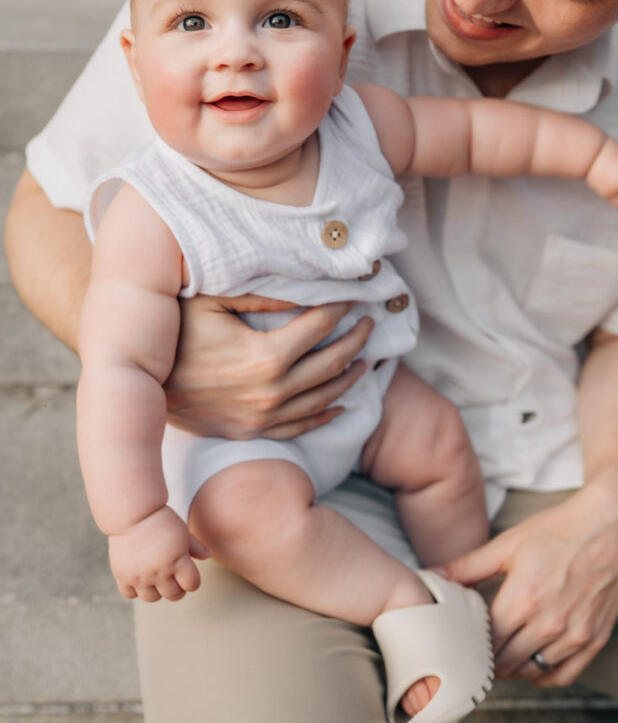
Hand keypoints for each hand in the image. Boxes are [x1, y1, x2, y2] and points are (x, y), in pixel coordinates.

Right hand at [108, 505, 211, 601]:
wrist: (133, 512)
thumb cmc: (161, 519)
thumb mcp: (182, 531)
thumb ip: (196, 546)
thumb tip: (210, 555)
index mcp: (177, 560)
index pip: (192, 584)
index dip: (193, 581)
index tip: (189, 575)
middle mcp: (159, 571)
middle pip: (173, 595)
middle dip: (178, 588)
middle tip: (175, 578)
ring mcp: (140, 576)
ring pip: (152, 598)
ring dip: (157, 591)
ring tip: (157, 578)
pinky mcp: (122, 575)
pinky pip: (130, 594)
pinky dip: (136, 589)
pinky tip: (140, 577)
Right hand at [165, 295, 372, 439]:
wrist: (142, 388)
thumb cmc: (174, 335)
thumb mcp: (212, 302)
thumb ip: (262, 296)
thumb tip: (305, 289)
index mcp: (265, 356)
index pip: (319, 326)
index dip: (340, 307)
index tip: (352, 294)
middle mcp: (272, 392)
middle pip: (332, 363)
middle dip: (356, 339)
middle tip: (370, 322)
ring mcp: (264, 418)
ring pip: (324, 397)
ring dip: (349, 375)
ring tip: (364, 357)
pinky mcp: (254, 433)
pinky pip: (303, 427)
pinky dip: (327, 413)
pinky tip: (341, 402)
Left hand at [439, 479, 617, 686]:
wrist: (609, 525)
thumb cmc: (558, 530)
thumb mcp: (508, 544)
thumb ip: (468, 566)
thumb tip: (433, 576)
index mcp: (523, 599)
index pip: (486, 642)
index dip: (470, 646)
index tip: (460, 643)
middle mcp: (549, 623)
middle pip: (507, 662)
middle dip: (487, 660)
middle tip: (474, 654)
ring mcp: (575, 634)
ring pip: (533, 672)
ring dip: (513, 670)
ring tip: (498, 658)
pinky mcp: (596, 639)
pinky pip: (564, 675)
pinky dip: (543, 676)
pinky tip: (530, 665)